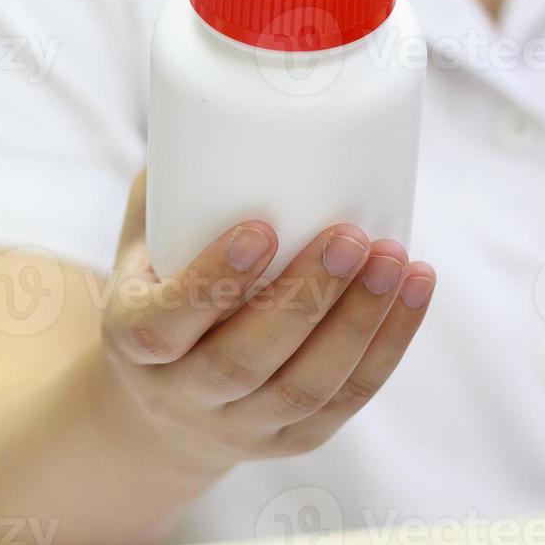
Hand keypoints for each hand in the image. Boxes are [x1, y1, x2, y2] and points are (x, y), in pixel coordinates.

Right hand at [97, 171, 435, 470]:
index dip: (215, 280)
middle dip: (306, 298)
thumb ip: (173, 185)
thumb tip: (225, 101)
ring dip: (359, 324)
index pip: (166, 325)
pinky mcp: (289, 442)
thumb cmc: (159, 286)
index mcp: (131, 340)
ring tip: (396, 260)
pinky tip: (414, 291)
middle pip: (245, 361)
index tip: (262, 226)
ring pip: (305, 389)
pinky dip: (386, 348)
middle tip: (351, 234)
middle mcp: (179, 395)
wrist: (160, 399)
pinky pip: (345, 402)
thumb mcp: (142, 240)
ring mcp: (237, 427)